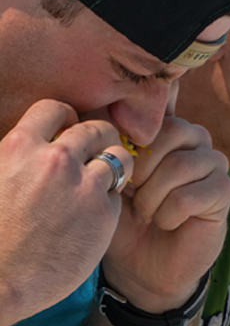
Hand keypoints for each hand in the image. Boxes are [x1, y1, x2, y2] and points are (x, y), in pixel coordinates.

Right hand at [0, 101, 129, 323]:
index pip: (55, 109)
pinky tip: (95, 215)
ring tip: (105, 181)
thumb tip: (25, 147)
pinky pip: (118, 195)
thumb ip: (13, 158)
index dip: (66, 118)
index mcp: (18, 147)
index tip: (67, 130)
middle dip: (101, 138)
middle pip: (97, 130)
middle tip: (99, 152)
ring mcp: (83, 187)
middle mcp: (55, 161)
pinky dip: (110, 200)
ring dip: (115, 166)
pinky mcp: (103, 216)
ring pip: (119, 158)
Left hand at [102, 114, 229, 312]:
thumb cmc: (121, 220)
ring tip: (145, 214)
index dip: (129, 146)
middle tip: (131, 194)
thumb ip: (112, 148)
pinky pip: (192, 195)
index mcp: (166, 131)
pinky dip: (169, 214)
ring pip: (182, 165)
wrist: (141, 267)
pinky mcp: (223, 192)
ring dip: (153, 197)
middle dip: (142, 169)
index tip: (119, 176)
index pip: (153, 116)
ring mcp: (213, 165)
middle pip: (174, 132)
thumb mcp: (107, 179)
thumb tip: (104, 121)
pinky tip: (165, 223)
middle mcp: (195, 141)